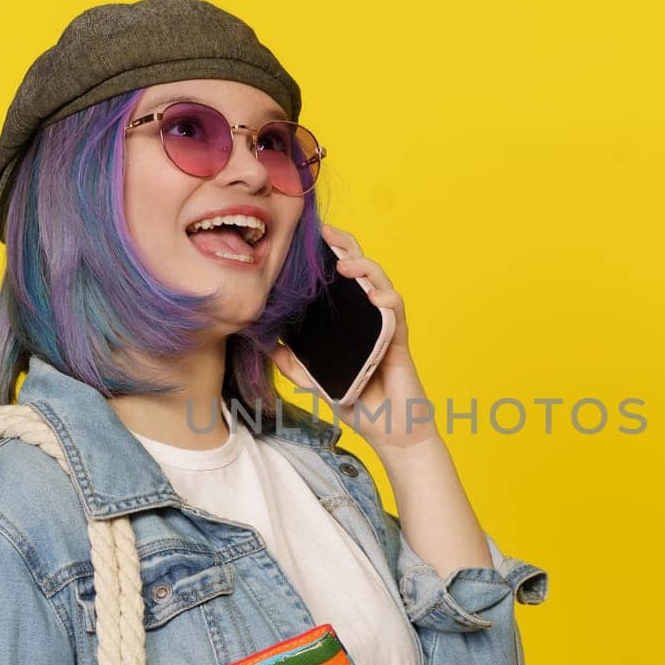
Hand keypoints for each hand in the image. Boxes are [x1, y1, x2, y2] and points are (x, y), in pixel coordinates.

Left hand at [271, 224, 439, 450]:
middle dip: (347, 246)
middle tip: (327, 232)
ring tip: (346, 264)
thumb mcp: (317, 381)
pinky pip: (397, 314)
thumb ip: (294, 363)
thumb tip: (265, 344)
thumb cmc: (359, 402)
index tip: (309, 240)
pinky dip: (388, 300)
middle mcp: (369, 316)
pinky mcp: (399, 341)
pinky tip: (375, 296)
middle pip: (362, 271)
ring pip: (381, 284)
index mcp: (350, 320)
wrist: (389, 431)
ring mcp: (385, 326)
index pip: (341, 280)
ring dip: (366, 269)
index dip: (329, 256)